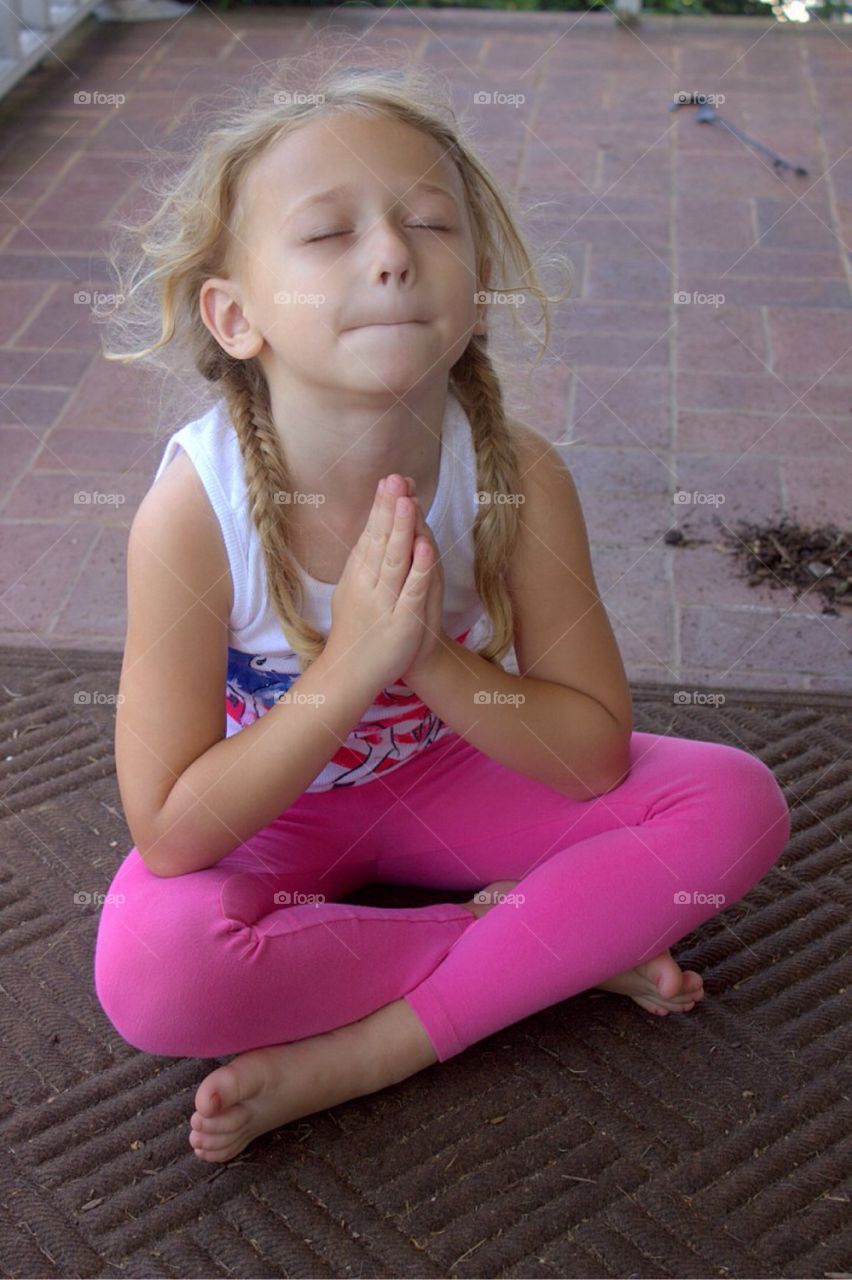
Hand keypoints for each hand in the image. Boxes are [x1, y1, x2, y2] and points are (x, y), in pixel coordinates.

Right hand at [323, 472, 437, 693]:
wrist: (354, 673)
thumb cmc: (359, 628)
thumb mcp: (354, 588)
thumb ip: (365, 559)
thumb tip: (374, 526)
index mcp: (358, 574)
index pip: (371, 534)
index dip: (382, 507)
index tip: (392, 481)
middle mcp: (368, 584)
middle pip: (380, 540)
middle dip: (389, 508)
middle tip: (395, 478)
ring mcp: (385, 601)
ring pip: (395, 560)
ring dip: (401, 529)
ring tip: (408, 501)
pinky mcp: (403, 621)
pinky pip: (411, 590)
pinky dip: (418, 569)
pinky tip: (423, 547)